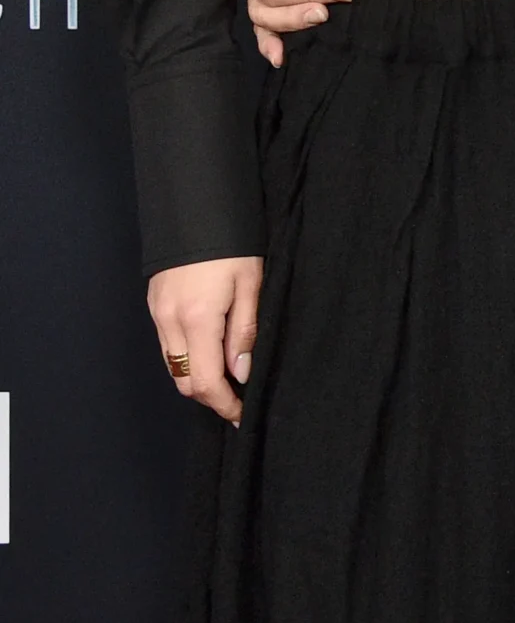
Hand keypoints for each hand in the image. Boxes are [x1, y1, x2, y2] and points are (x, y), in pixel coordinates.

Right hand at [147, 256, 263, 422]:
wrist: (196, 207)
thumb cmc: (232, 243)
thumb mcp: (252, 283)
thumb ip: (244, 331)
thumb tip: (241, 373)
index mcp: (198, 320)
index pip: (206, 382)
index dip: (224, 404)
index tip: (241, 415)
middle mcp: (170, 323)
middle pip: (185, 381)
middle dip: (211, 395)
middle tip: (239, 398)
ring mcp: (158, 314)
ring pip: (173, 365)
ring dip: (198, 377)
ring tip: (228, 376)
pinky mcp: (154, 305)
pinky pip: (167, 346)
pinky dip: (187, 357)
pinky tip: (209, 351)